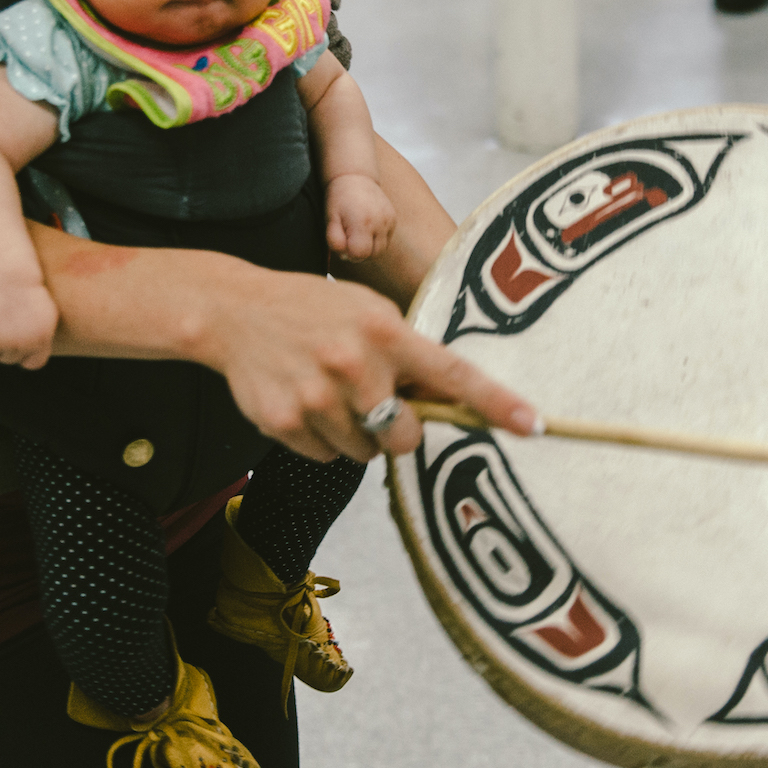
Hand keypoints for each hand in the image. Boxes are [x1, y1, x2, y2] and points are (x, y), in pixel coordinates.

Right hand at [0, 278, 59, 367]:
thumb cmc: (23, 289)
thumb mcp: (45, 313)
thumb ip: (41, 339)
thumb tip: (31, 362)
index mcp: (39, 341)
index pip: (32, 363)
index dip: (26, 352)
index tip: (21, 336)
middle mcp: (16, 346)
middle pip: (6, 359)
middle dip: (4, 343)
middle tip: (3, 317)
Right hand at [201, 270, 535, 463]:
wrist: (234, 311)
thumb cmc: (314, 310)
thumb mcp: (368, 313)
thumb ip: (406, 353)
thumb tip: (450, 403)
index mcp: (385, 331)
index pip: (453, 374)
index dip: (495, 403)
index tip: (532, 425)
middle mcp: (354, 365)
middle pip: (407, 437)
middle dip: (397, 428)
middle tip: (374, 400)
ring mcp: (318, 398)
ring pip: (365, 453)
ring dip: (357, 434)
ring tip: (332, 392)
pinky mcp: (286, 424)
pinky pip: (328, 457)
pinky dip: (323, 439)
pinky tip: (305, 401)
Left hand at [325, 173, 396, 260]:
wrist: (355, 177)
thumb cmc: (339, 200)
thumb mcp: (330, 219)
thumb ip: (335, 240)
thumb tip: (345, 255)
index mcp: (362, 222)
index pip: (360, 254)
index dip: (349, 254)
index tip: (342, 243)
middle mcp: (380, 222)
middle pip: (373, 255)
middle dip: (360, 253)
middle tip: (349, 240)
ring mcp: (389, 221)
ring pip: (381, 250)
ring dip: (369, 248)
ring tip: (357, 235)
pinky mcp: (393, 219)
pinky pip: (386, 240)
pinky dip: (376, 240)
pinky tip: (366, 229)